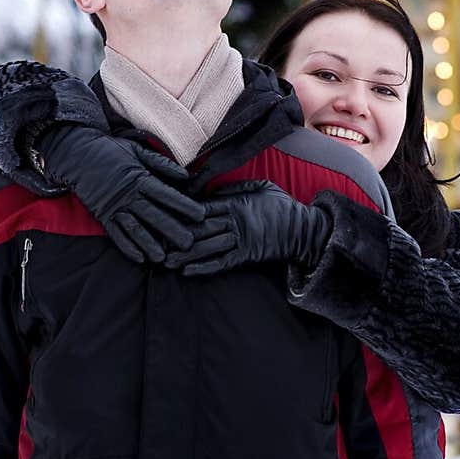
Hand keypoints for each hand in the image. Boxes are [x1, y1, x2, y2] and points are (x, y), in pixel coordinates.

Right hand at [37, 124, 204, 263]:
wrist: (76, 154)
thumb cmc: (111, 150)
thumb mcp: (138, 150)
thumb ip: (162, 164)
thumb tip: (185, 175)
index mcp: (140, 178)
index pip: (166, 194)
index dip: (184, 205)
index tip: (201, 215)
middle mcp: (128, 195)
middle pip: (154, 215)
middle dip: (173, 230)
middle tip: (190, 243)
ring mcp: (114, 207)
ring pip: (136, 229)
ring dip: (150, 244)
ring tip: (164, 258)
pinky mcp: (102, 216)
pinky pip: (116, 234)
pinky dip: (127, 247)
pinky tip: (139, 258)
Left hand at [164, 180, 331, 276]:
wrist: (303, 229)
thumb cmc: (282, 206)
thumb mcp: (261, 187)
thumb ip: (235, 188)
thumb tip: (211, 191)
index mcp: (236, 202)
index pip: (203, 208)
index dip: (182, 214)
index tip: (164, 216)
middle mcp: (234, 221)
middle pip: (200, 229)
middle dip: (177, 236)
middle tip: (156, 242)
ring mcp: (240, 239)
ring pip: (207, 247)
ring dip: (185, 255)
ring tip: (166, 261)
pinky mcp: (246, 255)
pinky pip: (221, 263)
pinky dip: (204, 268)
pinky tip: (187, 272)